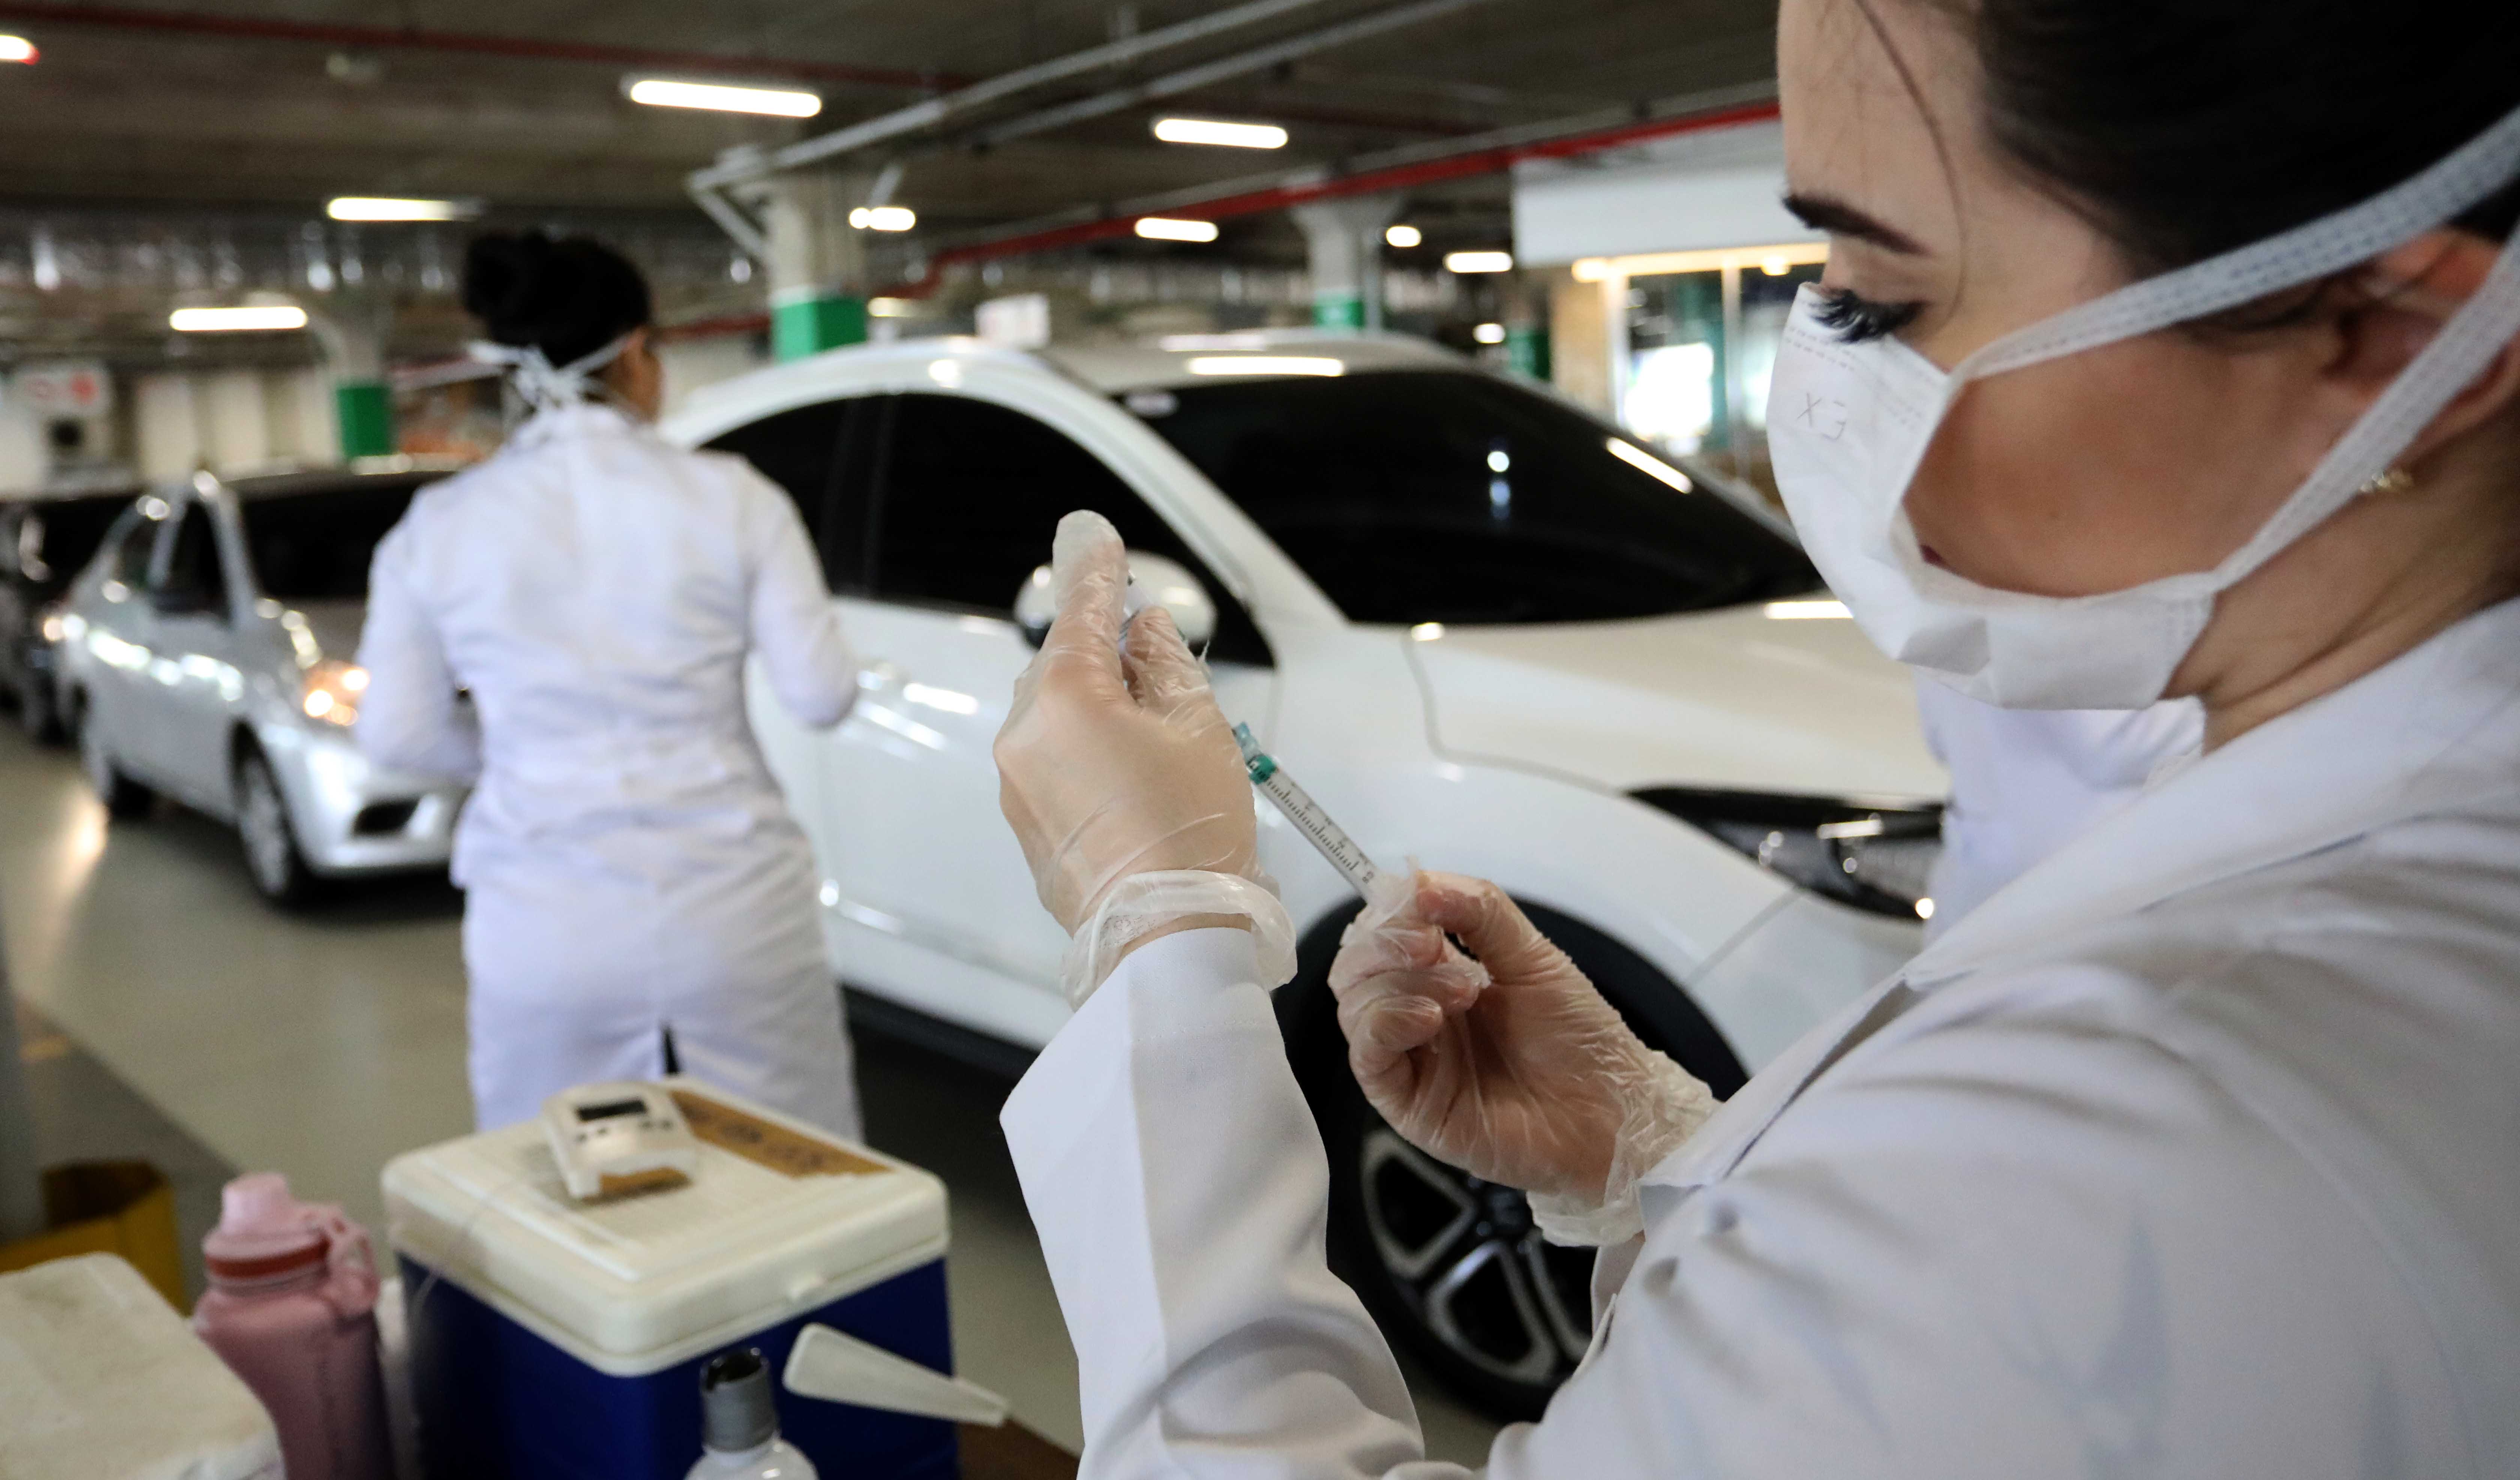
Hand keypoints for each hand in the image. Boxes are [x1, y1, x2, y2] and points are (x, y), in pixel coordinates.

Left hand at [995, 510, 1259, 932]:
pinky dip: (1085, 749)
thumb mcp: (1197, 727)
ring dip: (1097, 706)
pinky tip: (1131, 772)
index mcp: (1065, 695)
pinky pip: (1051, 759)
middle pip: (1063, 664)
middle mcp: (1025, 732)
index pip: (1081, 611)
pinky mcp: (1025, 820)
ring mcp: (1016, 781)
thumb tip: (1146, 630)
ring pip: (1055, 713)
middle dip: (1105, 652)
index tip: (1094, 538)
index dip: (1097, 572)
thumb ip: (1166, 664)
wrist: (1163, 934)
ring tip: (1156, 732)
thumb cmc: (1188, 831)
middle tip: (1154, 654)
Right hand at [1329, 871, 1712, 1205]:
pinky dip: (1387, 1023)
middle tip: (1432, 943)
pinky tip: (1429, 1019)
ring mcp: (1410, 1059)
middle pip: (1355, 966)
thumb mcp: (1534, 957)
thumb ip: (1480, 911)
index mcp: (1440, 976)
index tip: (1420, 897)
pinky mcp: (1408, 1102)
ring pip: (1353, 1005)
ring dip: (1398, 982)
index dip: (1390, 910)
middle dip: (1385, 942)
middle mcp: (1415, 1014)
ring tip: (1461, 991)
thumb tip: (1420, 881)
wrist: (1611, 1112)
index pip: (1382, 932)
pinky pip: (1366, 1056)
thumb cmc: (1580, 1040)